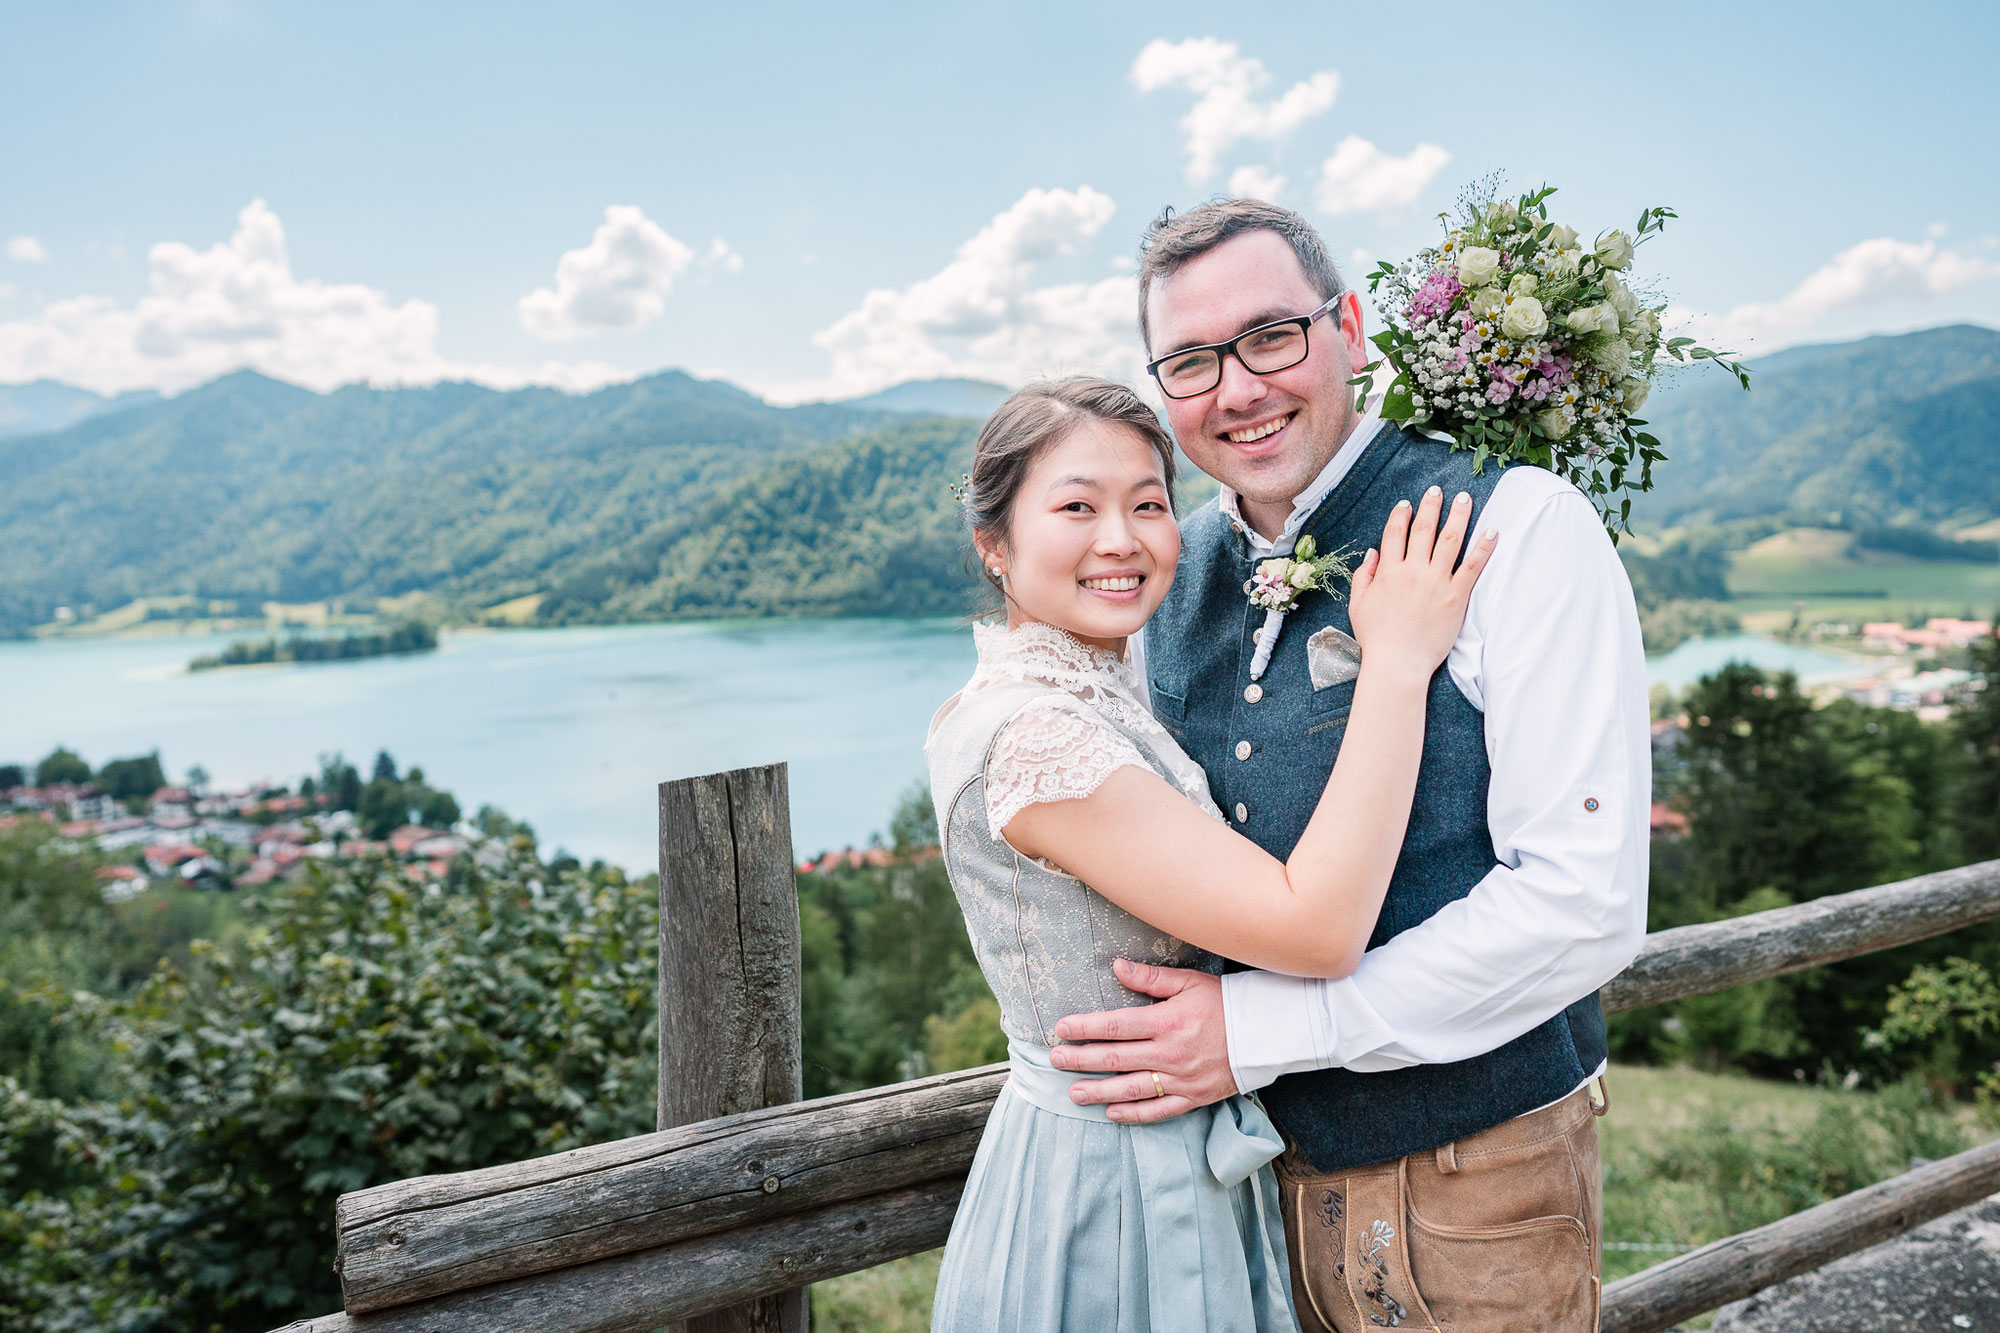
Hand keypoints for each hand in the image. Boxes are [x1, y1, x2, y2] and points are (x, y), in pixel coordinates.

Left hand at [1047, 959, 1237, 1122]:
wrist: (1267, 1033)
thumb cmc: (1225, 1002)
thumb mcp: (1189, 982)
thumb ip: (1151, 978)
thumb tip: (1117, 967)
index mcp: (1167, 1021)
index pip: (1116, 1026)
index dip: (1085, 1028)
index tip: (1061, 1029)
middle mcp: (1171, 1053)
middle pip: (1116, 1058)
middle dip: (1081, 1059)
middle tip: (1054, 1061)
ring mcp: (1181, 1078)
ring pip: (1132, 1088)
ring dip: (1099, 1091)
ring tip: (1074, 1093)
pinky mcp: (1194, 1097)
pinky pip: (1159, 1110)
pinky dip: (1134, 1113)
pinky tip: (1111, 1113)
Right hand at [1346, 485, 1496, 678]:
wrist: (1397, 664)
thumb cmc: (1376, 639)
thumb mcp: (1358, 605)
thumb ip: (1363, 575)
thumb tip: (1372, 552)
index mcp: (1388, 572)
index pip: (1395, 533)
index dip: (1401, 515)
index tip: (1407, 503)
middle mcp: (1412, 571)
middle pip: (1423, 529)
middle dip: (1431, 505)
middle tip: (1437, 490)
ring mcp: (1435, 582)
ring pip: (1449, 540)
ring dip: (1459, 515)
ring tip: (1465, 498)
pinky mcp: (1455, 597)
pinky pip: (1472, 567)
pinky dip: (1483, 547)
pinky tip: (1493, 530)